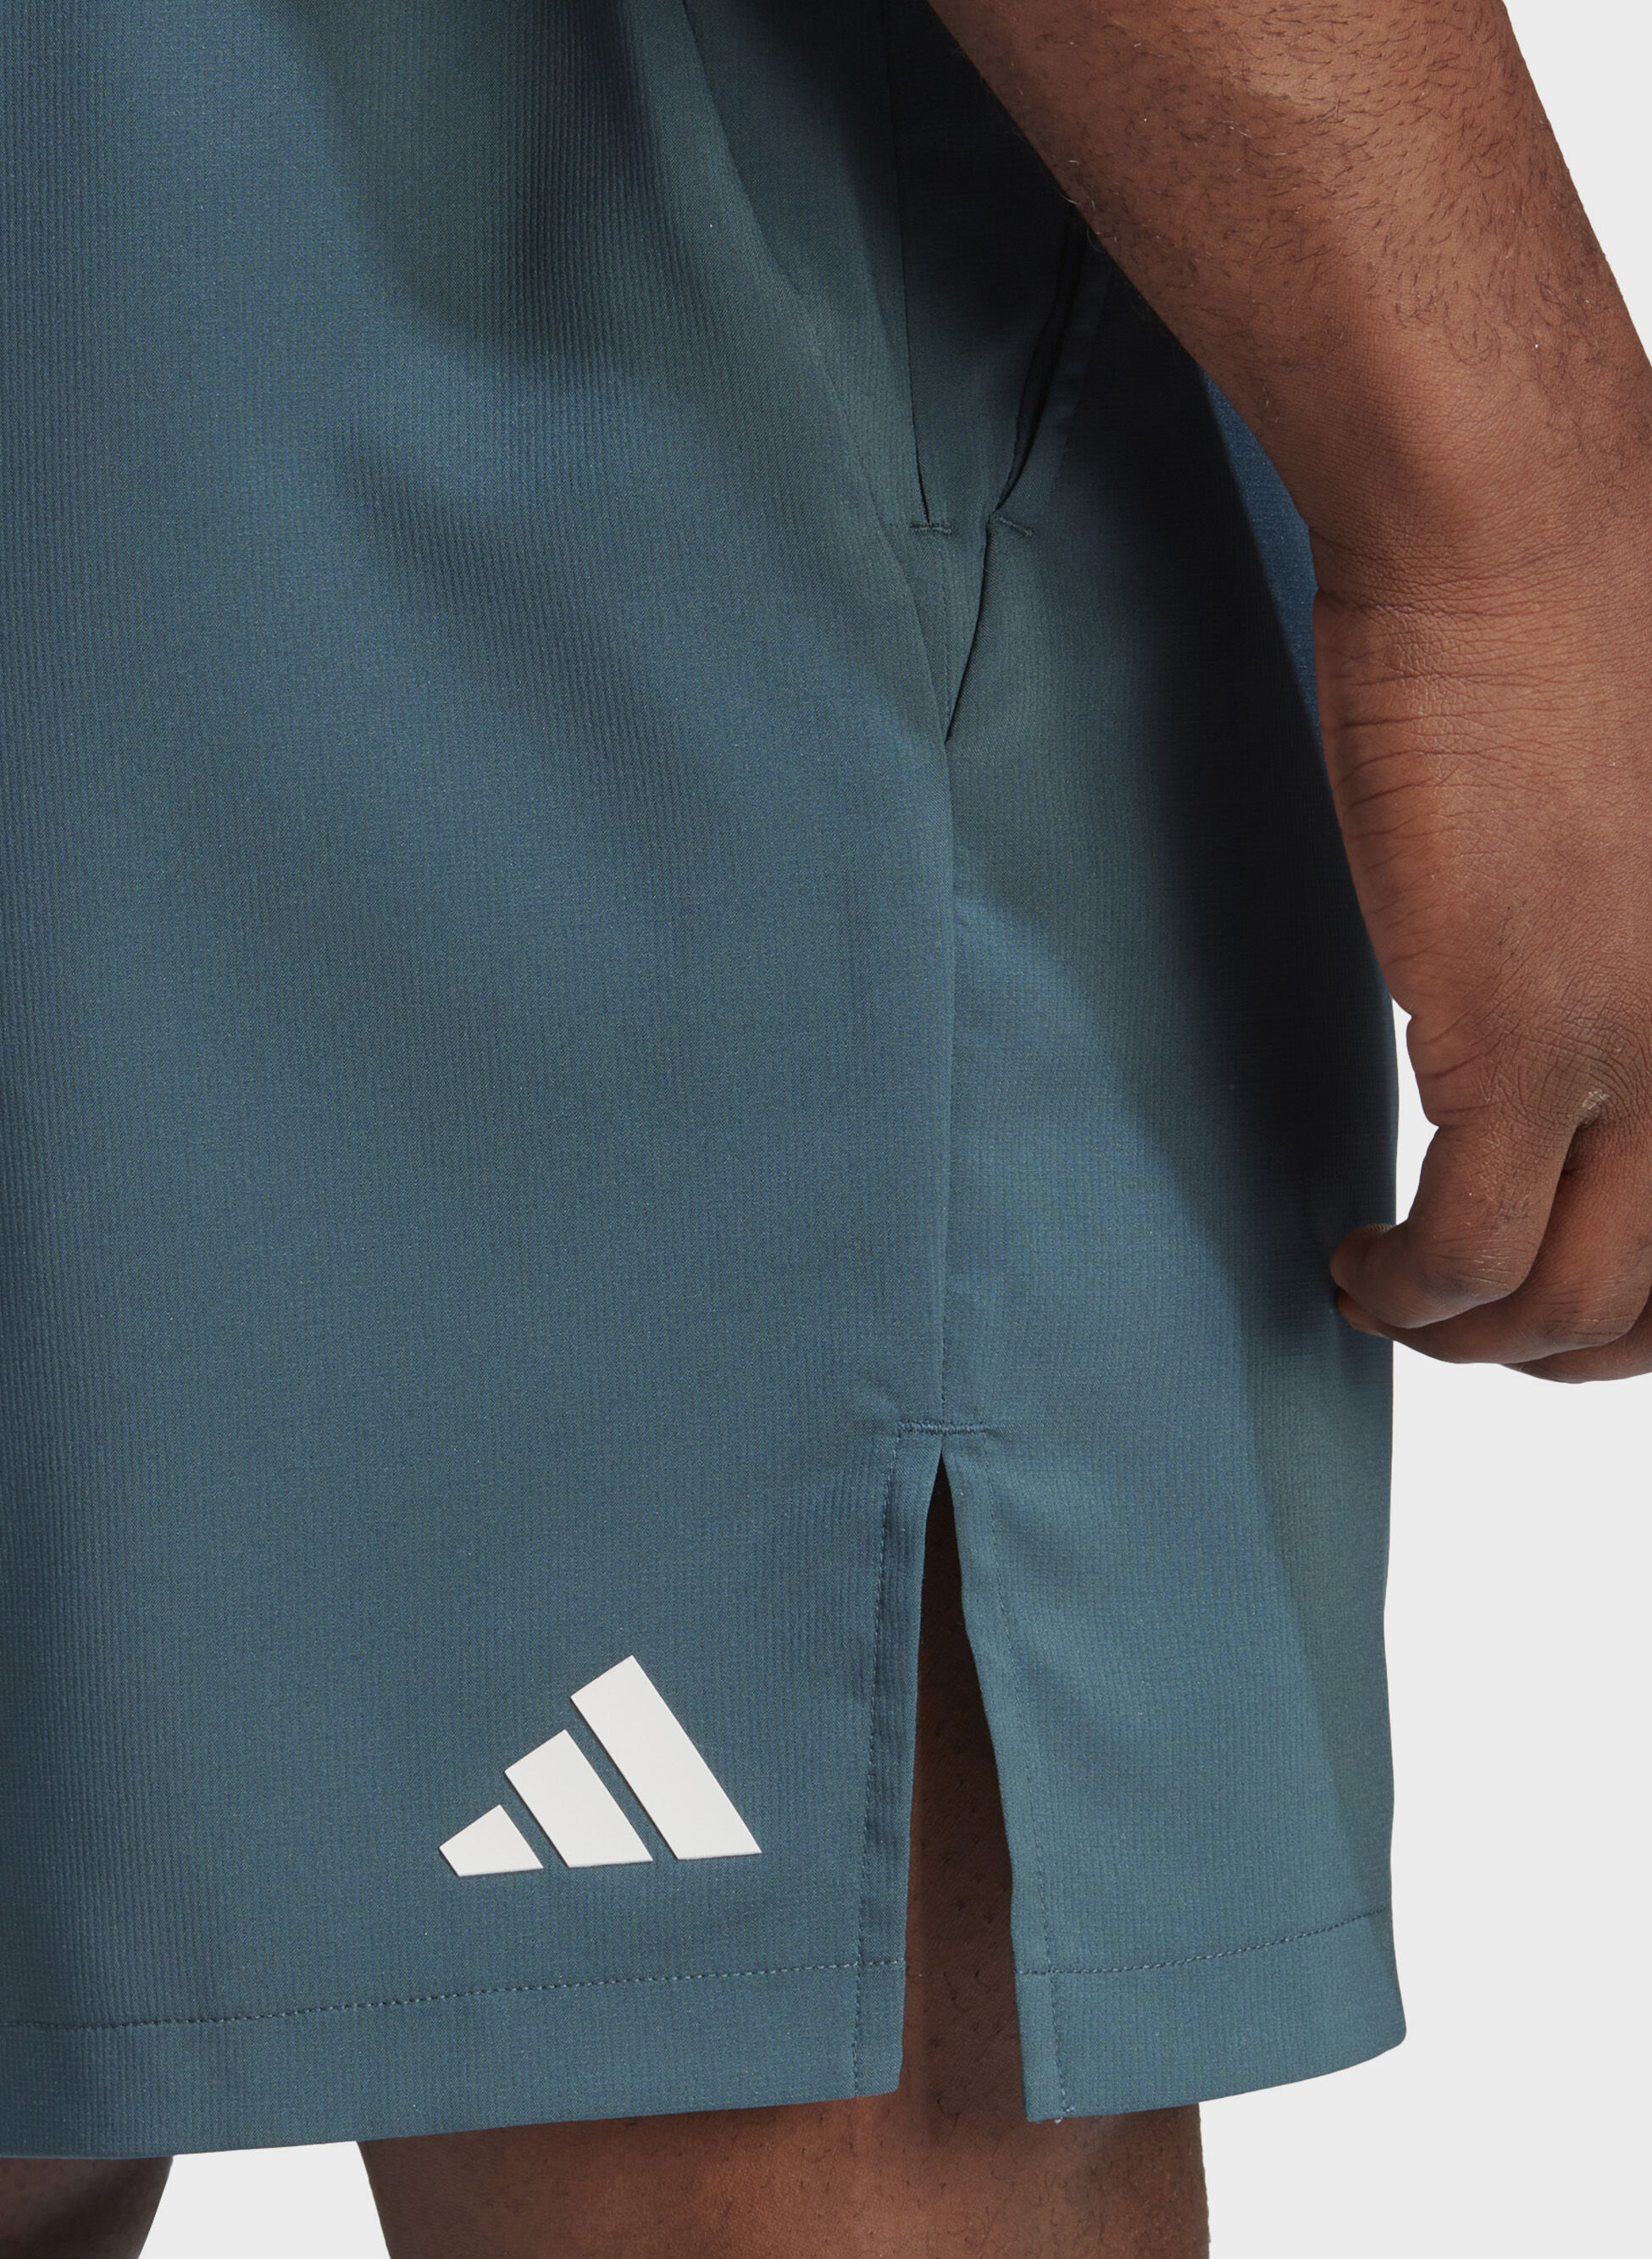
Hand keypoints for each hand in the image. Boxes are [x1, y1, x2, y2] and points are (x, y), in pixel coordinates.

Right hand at [1314, 487, 1651, 1377]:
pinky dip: (1407, 1292)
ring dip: (1471, 1338)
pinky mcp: (1526, 1040)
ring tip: (1395, 1298)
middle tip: (1474, 1326)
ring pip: (1573, 1299)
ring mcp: (1646, 1050)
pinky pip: (1471, 1251)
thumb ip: (1641, 948)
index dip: (1643, 1298)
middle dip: (1561, 1347)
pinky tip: (1360, 1266)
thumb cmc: (1580, 628)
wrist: (1512, 531)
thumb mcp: (1650, 833)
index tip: (1557, 1282)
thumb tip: (1588, 1006)